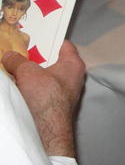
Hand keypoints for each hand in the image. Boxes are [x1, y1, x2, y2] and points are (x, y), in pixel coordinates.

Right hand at [2, 41, 85, 156]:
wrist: (46, 130)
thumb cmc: (45, 97)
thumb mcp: (27, 72)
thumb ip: (17, 61)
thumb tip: (9, 56)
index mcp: (73, 64)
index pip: (63, 44)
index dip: (49, 38)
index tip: (35, 34)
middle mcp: (73, 76)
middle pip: (52, 60)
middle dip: (35, 57)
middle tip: (18, 51)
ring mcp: (65, 92)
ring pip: (46, 76)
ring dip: (31, 73)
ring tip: (13, 66)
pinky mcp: (55, 104)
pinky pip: (42, 90)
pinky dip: (31, 86)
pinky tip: (18, 85)